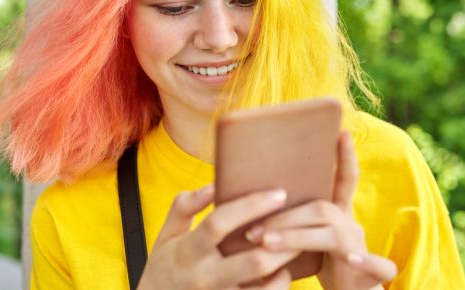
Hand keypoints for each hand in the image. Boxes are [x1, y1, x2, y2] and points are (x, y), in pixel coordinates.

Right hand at [137, 184, 300, 289]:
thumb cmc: (165, 266)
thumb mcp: (166, 234)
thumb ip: (184, 206)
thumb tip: (212, 185)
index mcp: (188, 251)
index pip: (219, 224)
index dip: (250, 206)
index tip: (278, 194)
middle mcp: (206, 278)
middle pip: (253, 262)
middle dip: (282, 241)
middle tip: (299, 222)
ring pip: (265, 289)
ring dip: (284, 267)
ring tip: (293, 247)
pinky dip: (278, 286)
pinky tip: (280, 272)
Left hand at [244, 131, 397, 289]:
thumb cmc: (320, 265)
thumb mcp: (304, 239)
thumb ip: (290, 221)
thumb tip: (250, 203)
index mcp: (337, 216)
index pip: (342, 181)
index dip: (344, 157)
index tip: (342, 132)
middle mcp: (351, 225)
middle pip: (322, 209)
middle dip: (285, 217)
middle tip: (253, 230)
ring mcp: (360, 247)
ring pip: (335, 234)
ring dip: (297, 237)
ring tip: (267, 244)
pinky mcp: (372, 273)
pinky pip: (376, 264)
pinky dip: (365, 260)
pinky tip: (350, 259)